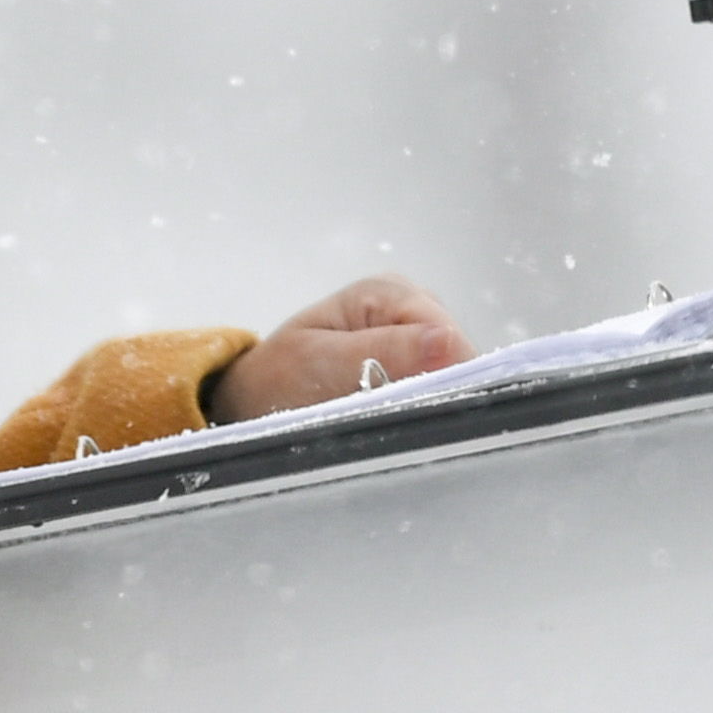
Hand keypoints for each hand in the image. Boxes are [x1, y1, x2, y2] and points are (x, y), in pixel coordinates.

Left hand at [204, 275, 471, 423]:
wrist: (256, 396)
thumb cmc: (279, 378)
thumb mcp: (322, 364)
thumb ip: (384, 352)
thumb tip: (448, 342)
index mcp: (388, 292)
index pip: (449, 338)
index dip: (445, 380)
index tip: (418, 414)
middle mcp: (410, 303)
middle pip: (456, 355)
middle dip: (432, 391)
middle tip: (391, 420)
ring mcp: (416, 331)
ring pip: (451, 372)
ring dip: (425, 400)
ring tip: (385, 417)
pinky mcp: (416, 357)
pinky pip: (438, 382)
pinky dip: (419, 403)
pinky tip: (395, 416)